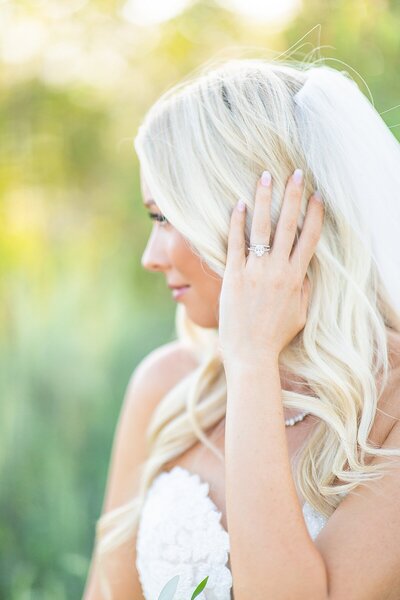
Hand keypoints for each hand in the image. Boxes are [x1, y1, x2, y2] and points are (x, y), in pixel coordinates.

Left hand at [218, 169, 323, 365]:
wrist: (251, 353)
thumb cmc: (275, 337)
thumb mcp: (300, 314)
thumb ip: (305, 289)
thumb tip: (306, 272)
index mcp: (296, 278)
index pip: (310, 238)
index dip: (314, 214)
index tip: (317, 195)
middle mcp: (277, 270)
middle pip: (288, 225)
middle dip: (293, 196)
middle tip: (295, 172)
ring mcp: (255, 271)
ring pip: (262, 227)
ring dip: (265, 199)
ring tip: (266, 176)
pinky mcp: (233, 275)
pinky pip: (235, 243)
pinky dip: (237, 222)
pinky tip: (238, 204)